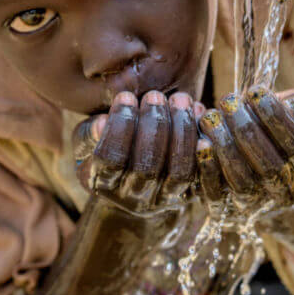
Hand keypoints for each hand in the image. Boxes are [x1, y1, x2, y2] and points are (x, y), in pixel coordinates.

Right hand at [73, 90, 200, 216]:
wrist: (136, 174)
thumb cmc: (108, 145)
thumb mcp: (89, 140)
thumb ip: (88, 133)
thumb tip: (101, 125)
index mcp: (102, 183)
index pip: (110, 158)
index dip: (120, 125)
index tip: (126, 96)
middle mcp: (133, 198)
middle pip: (147, 166)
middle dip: (154, 125)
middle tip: (155, 95)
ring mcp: (165, 199)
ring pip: (179, 171)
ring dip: (182, 130)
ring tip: (179, 98)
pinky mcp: (192, 193)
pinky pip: (204, 173)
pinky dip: (205, 143)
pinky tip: (199, 113)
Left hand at [196, 86, 293, 217]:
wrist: (256, 183)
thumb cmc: (271, 138)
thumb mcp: (289, 122)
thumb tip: (292, 101)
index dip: (276, 117)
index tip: (255, 91)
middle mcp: (284, 191)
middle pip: (270, 165)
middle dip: (247, 129)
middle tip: (228, 100)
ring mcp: (255, 204)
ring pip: (243, 181)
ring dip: (225, 146)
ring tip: (211, 117)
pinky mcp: (225, 211)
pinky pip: (216, 194)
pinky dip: (208, 168)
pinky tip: (201, 142)